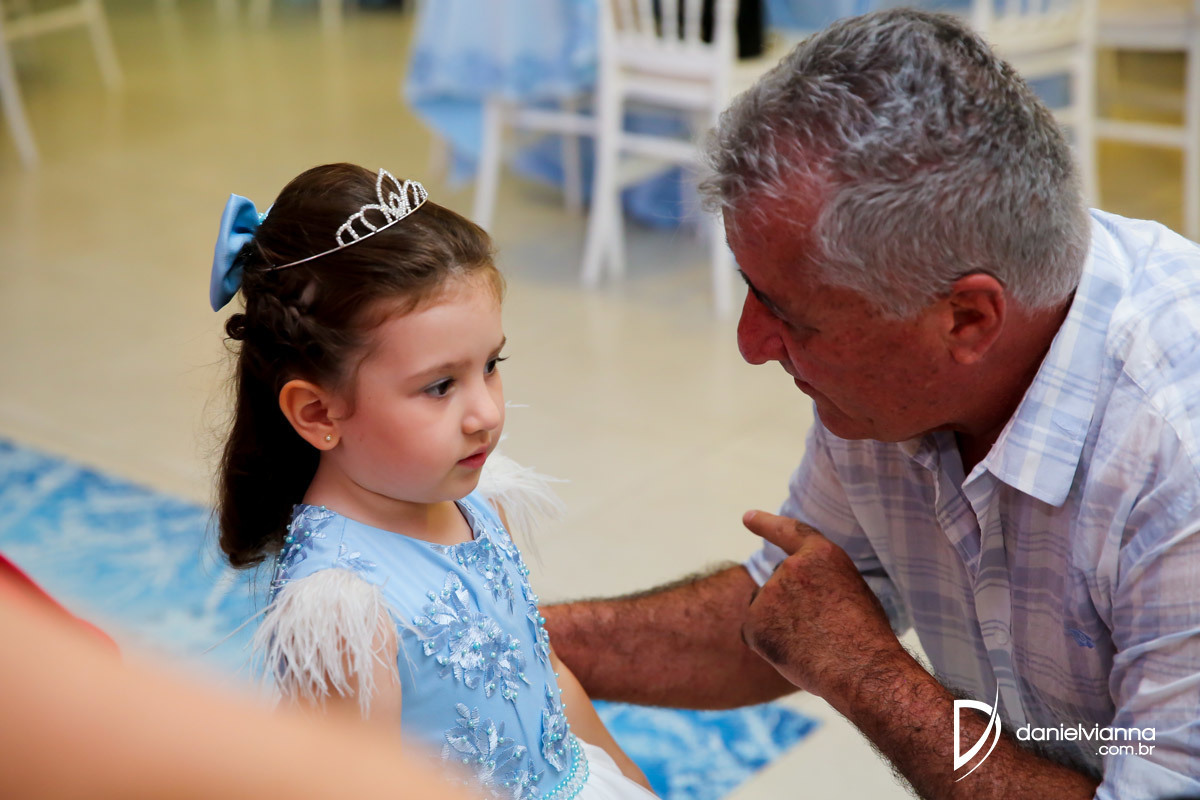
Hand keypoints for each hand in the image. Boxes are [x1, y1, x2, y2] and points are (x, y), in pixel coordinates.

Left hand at [740, 510, 902, 703]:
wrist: (861, 668)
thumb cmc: (867, 637)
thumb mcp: (854, 591)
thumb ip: (821, 582)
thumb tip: (798, 598)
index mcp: (821, 554)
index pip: (789, 532)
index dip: (766, 524)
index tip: (748, 517)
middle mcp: (790, 566)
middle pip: (779, 585)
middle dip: (790, 607)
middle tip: (822, 631)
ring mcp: (769, 593)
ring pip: (766, 610)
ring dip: (780, 625)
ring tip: (813, 643)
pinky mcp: (754, 621)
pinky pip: (754, 633)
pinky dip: (768, 645)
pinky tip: (794, 654)